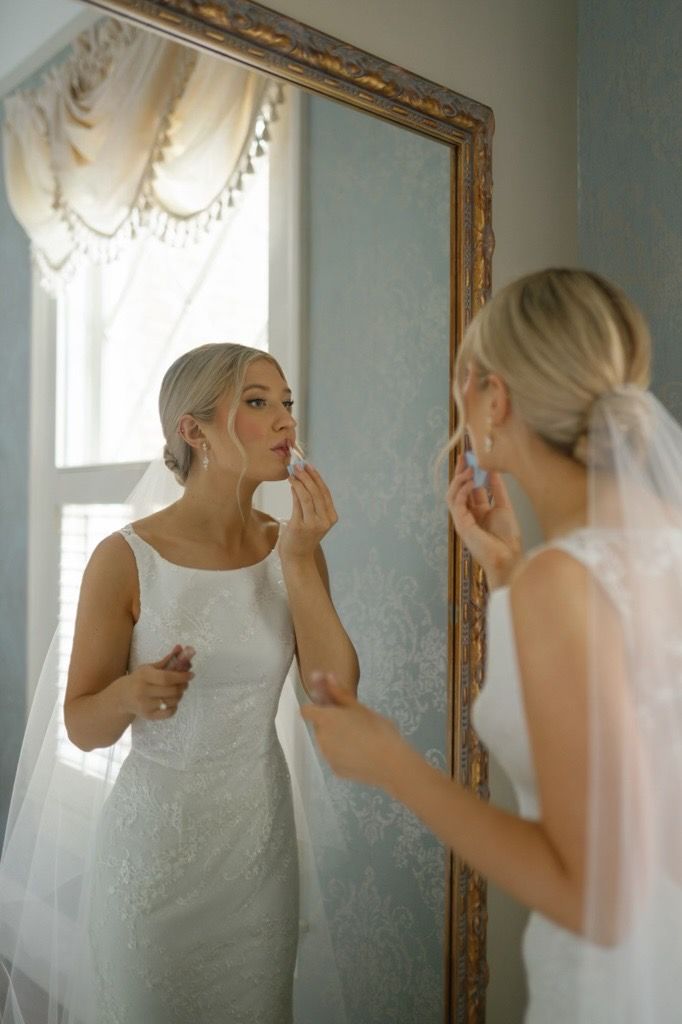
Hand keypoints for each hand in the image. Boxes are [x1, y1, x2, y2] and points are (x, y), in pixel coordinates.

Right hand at [115, 644, 193, 720]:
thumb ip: (168, 660)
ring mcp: (145, 705)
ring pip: (172, 701)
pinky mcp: (148, 715)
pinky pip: (169, 713)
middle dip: (183, 685)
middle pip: (171, 690)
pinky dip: (175, 706)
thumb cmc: (139, 679)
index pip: (167, 678)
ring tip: (178, 690)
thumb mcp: (150, 667)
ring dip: (180, 695)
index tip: (191, 674)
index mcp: (144, 676)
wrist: (123, 697)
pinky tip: (172, 700)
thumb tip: (182, 648)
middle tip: (186, 682)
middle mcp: (143, 691)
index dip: (181, 676)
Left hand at [279, 463, 337, 560]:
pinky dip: (294, 490)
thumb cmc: (303, 537)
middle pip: (317, 492)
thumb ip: (312, 503)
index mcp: (331, 517)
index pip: (325, 492)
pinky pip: (298, 503)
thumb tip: (304, 479)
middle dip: (307, 476)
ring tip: (293, 471)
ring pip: (308, 496)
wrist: (297, 558)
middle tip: (298, 465)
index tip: (308, 465)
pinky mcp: (300, 526)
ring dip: (300, 481)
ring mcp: (314, 524)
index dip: (317, 477)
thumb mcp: (312, 519)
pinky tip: (291, 483)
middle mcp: (325, 521)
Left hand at [301, 673, 405, 789]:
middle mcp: (320, 738)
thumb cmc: (377, 729)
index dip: (316, 705)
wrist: (391, 763)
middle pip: (319, 725)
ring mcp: (327, 756)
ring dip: (336, 736)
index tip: (331, 703)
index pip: (307, 710)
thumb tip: (327, 676)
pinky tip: (361, 753)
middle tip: (352, 719)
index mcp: (325, 719)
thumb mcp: (360, 707)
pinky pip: (335, 756)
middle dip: (330, 721)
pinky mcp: (336, 770)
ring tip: (360, 737)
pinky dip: (343, 753)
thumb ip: (339, 693)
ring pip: (326, 741)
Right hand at [447, 454, 522, 587]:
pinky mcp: (461, 525)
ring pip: (453, 495)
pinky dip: (461, 490)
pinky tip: (469, 481)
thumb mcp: (504, 507)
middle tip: (465, 456)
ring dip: (459, 480)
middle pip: (458, 489)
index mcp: (478, 512)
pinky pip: (456, 503)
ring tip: (468, 467)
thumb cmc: (507, 538)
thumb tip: (493, 471)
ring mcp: (462, 520)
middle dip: (461, 472)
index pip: (469, 488)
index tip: (472, 457)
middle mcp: (468, 515)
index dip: (470, 473)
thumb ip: (497, 490)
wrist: (508, 557)